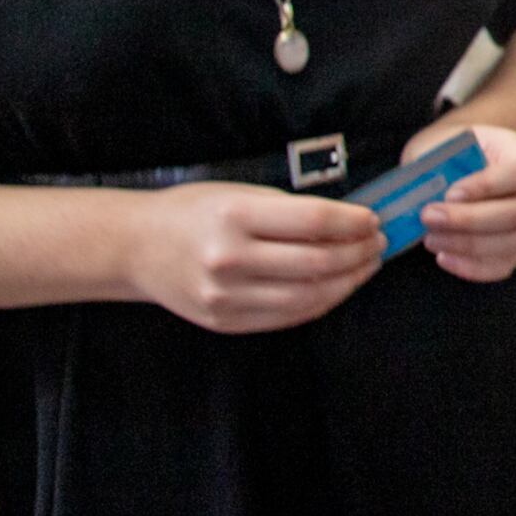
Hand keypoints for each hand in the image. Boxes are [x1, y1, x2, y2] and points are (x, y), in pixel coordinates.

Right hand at [123, 181, 380, 333]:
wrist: (137, 247)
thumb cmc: (194, 212)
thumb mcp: (240, 194)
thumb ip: (290, 211)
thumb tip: (350, 223)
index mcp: (235, 216)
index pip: (315, 222)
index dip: (354, 223)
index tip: (373, 219)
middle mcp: (229, 258)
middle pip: (317, 263)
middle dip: (359, 254)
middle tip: (378, 244)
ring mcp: (225, 296)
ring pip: (308, 296)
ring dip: (348, 281)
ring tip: (365, 266)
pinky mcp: (225, 321)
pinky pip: (288, 316)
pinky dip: (321, 302)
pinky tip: (337, 287)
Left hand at [411, 124, 515, 283]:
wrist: (452, 164)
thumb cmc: (447, 153)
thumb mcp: (437, 146)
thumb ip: (433, 166)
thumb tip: (422, 194)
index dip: (487, 186)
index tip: (450, 193)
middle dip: (468, 220)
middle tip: (429, 217)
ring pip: (515, 242)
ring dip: (470, 245)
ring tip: (432, 240)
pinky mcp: (512, 247)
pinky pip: (503, 265)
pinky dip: (473, 267)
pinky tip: (444, 257)